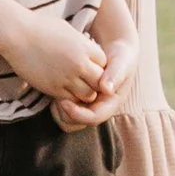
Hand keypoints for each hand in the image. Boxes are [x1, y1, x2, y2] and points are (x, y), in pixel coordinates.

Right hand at [1, 9, 110, 109]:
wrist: (17, 34)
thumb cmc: (39, 27)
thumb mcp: (67, 30)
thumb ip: (81, 43)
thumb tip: (87, 50)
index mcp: (85, 47)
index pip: (105, 65)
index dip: (98, 67)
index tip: (88, 65)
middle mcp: (80, 64)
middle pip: (100, 82)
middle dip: (94, 82)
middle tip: (85, 80)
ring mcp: (67, 77)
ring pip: (88, 95)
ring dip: (83, 93)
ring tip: (74, 86)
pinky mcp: (54, 88)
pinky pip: (70, 100)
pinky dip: (70, 98)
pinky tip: (62, 89)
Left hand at [52, 13, 139, 127]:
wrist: (118, 52)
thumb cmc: (120, 56)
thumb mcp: (121, 63)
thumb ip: (116, 74)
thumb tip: (106, 88)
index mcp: (111, 103)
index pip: (94, 118)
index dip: (78, 114)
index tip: (63, 101)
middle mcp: (100, 108)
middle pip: (80, 124)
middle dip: (66, 115)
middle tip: (55, 99)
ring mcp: (90, 105)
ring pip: (71, 121)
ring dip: (60, 112)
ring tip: (53, 96)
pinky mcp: (81, 100)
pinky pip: (67, 112)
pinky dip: (59, 105)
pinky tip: (54, 92)